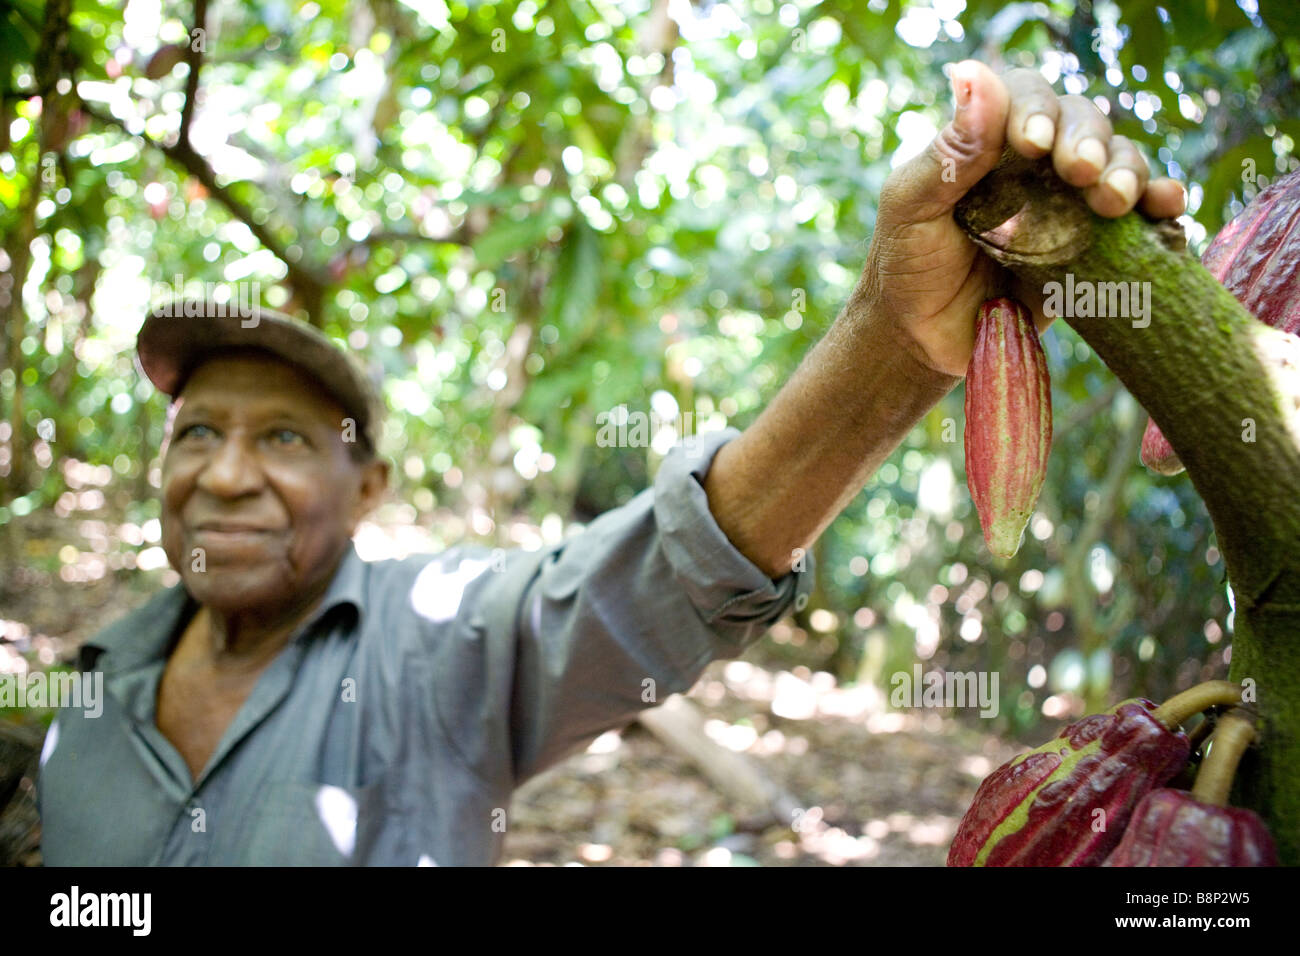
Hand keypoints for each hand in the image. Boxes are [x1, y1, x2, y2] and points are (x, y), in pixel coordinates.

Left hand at [859, 60, 1187, 377]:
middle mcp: (1036, 162)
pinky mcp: (1096, 248)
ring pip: (1120, 162)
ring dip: (1129, 170)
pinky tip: (1166, 211)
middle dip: (1089, 140)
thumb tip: (974, 76)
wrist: (922, 338)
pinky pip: (1142, 217)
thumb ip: (948, 153)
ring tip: (1114, 200)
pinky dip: (1162, 207)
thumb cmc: (908, 265)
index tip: (1032, 142)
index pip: (1026, 96)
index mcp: (990, 140)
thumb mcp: (910, 207)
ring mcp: (1070, 203)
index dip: (1037, 108)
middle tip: (1080, 172)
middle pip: (1084, 122)